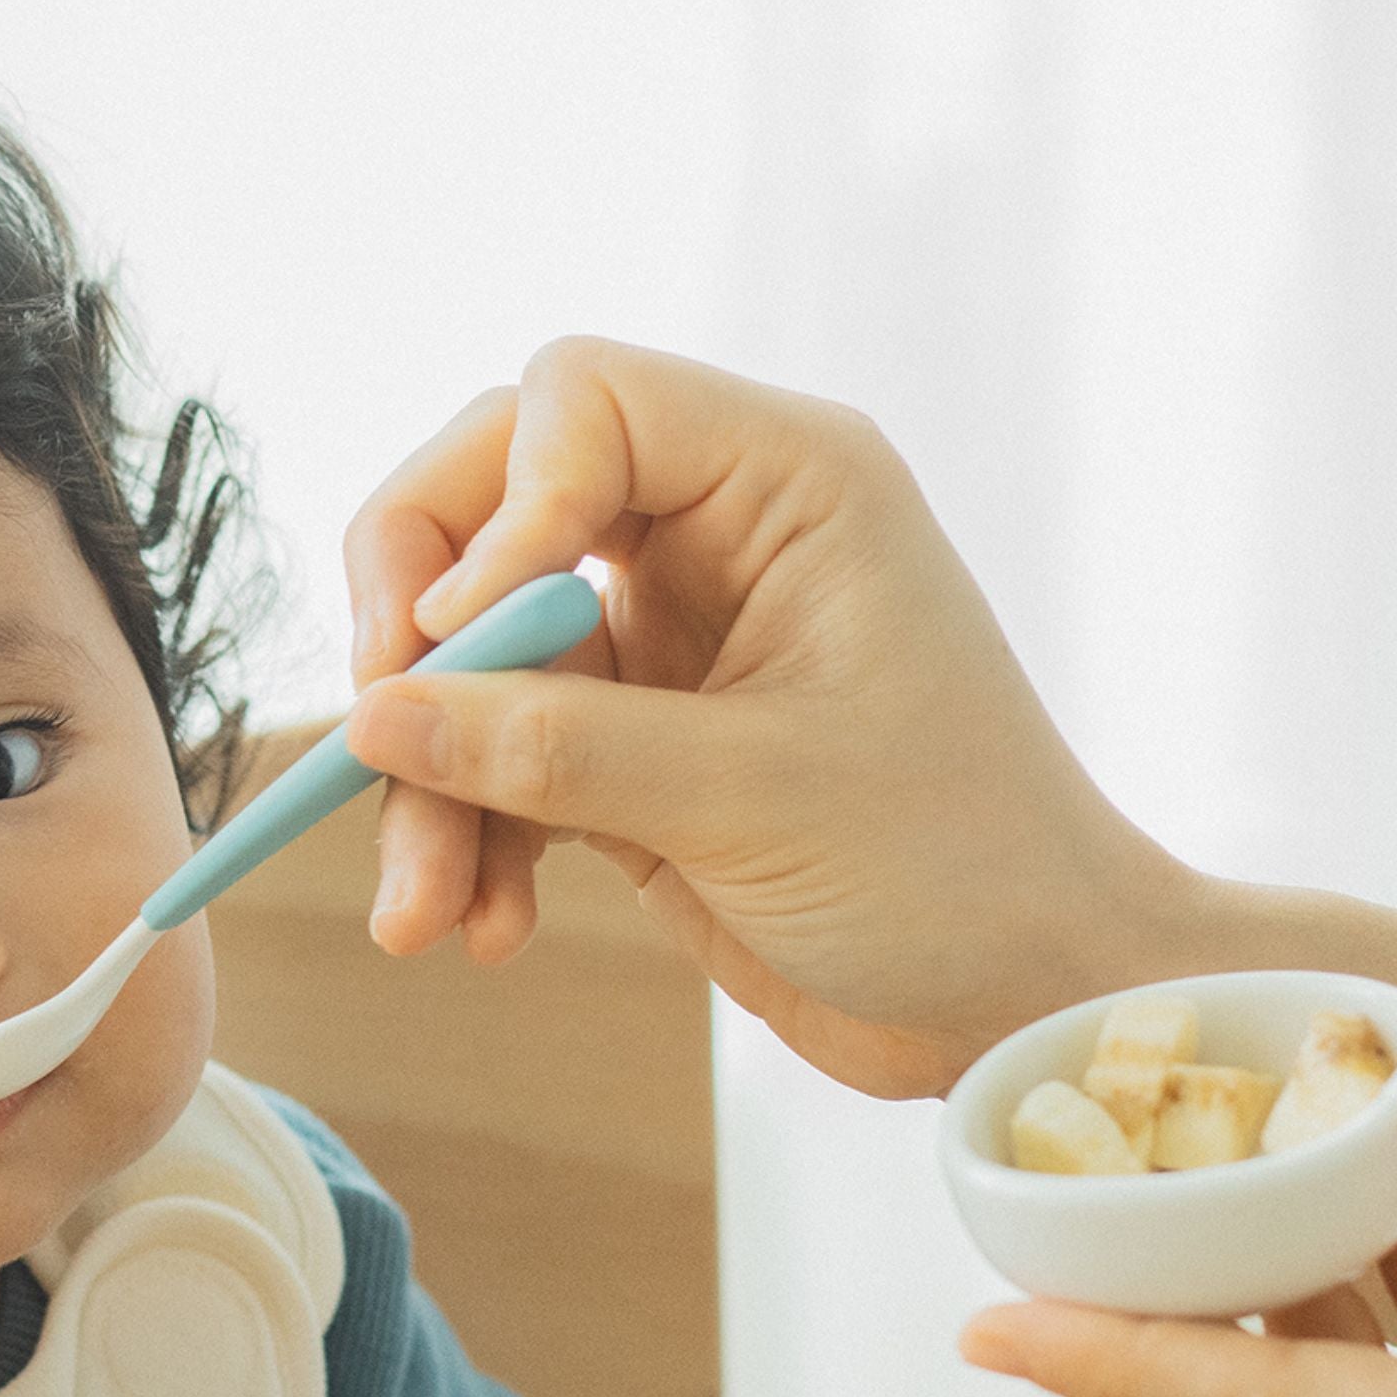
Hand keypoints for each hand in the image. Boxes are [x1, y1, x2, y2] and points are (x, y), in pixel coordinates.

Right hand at [342, 337, 1196, 1097]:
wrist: (1029, 995)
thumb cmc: (957, 868)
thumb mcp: (752, 797)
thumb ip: (556, 747)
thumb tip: (371, 716)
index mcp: (787, 483)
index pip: (578, 400)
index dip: (491, 507)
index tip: (453, 638)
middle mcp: (721, 539)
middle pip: (490, 514)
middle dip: (416, 641)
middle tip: (366, 747)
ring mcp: (675, 648)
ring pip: (483, 662)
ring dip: (431, 782)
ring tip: (418, 915)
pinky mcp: (646, 753)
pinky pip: (512, 760)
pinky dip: (479, 837)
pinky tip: (482, 929)